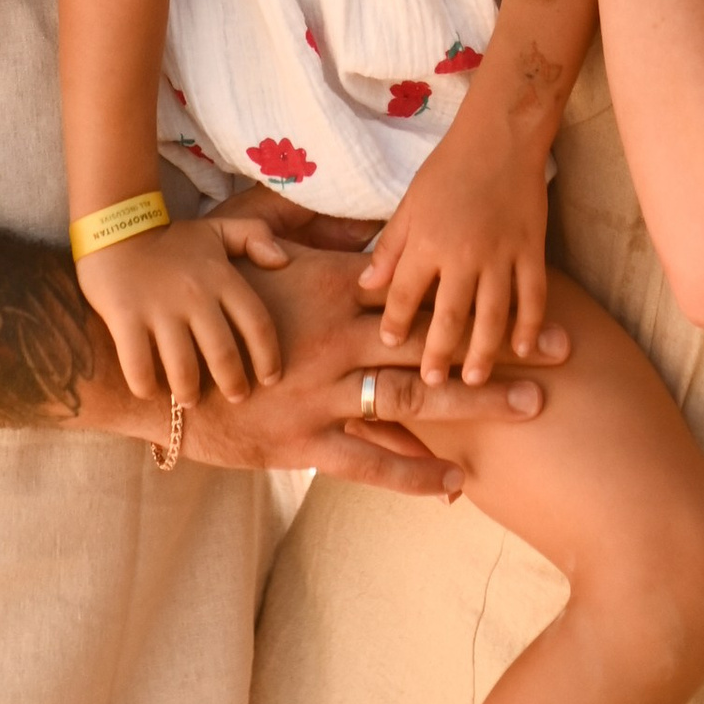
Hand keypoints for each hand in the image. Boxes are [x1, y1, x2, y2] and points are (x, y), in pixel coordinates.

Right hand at [78, 212, 286, 404]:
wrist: (113, 224)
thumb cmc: (169, 239)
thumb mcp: (216, 229)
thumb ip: (254, 236)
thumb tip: (283, 261)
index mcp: (220, 277)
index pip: (257, 324)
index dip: (268, 357)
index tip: (270, 379)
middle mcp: (195, 295)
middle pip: (223, 355)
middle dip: (233, 384)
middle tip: (235, 397)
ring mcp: (159, 307)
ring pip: (183, 368)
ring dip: (189, 393)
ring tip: (190, 401)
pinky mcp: (125, 316)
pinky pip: (139, 366)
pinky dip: (145, 386)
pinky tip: (149, 391)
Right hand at [175, 237, 562, 495]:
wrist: (140, 368)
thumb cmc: (189, 296)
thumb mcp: (240, 241)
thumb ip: (295, 226)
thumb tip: (338, 215)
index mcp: (326, 288)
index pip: (415, 285)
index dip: (473, 286)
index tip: (529, 285)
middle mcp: (333, 340)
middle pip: (434, 341)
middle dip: (501, 346)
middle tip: (563, 353)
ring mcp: (319, 395)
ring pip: (414, 402)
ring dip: (477, 407)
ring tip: (534, 410)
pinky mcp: (301, 444)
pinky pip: (369, 464)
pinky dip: (415, 477)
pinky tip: (458, 487)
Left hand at [357, 126, 551, 381]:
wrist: (501, 136)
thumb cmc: (449, 166)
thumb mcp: (409, 202)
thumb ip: (391, 246)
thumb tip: (366, 284)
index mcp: (426, 241)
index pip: (403, 295)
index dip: (393, 322)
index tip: (388, 343)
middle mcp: (462, 254)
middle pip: (448, 317)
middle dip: (438, 354)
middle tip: (431, 383)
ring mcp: (501, 255)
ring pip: (493, 316)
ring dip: (484, 352)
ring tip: (476, 379)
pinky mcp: (533, 250)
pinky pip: (533, 296)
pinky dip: (530, 325)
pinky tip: (524, 348)